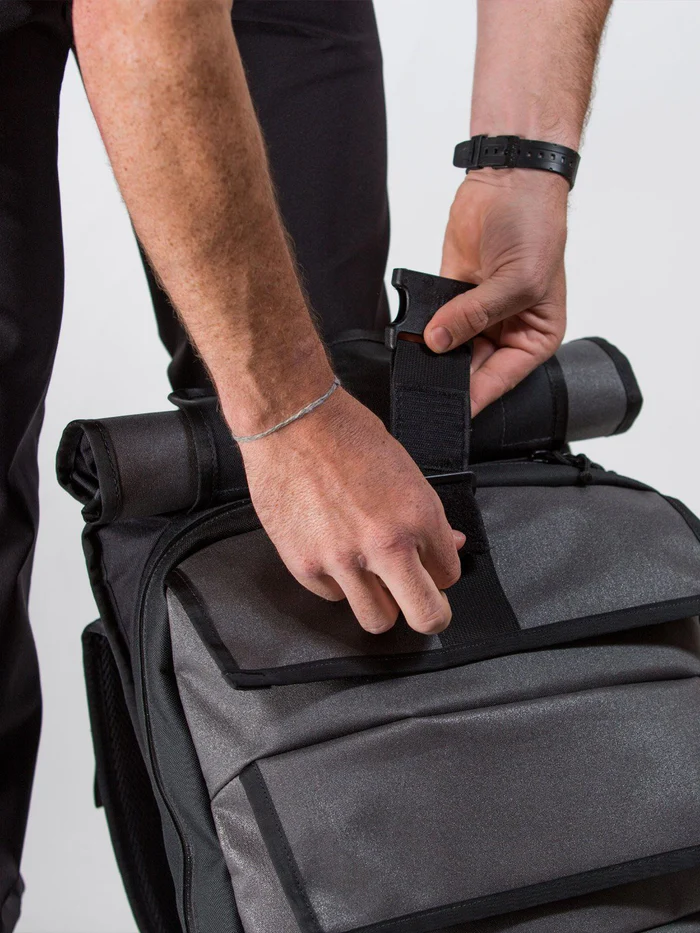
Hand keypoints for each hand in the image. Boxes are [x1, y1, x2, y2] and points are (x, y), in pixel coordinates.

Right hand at [236, 389, 465, 634]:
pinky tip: (333, 554)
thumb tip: (447, 544)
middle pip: (425, 615)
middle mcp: (385, 545)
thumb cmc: (347, 435)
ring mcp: (342, 560)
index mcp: (418, 517)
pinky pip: (333, 597)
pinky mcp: (304, 565)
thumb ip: (427, 516)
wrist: (292, 421)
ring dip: (380, 603)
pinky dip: (337, 584)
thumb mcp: (405, 469)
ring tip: (372, 580)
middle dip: (429, 614)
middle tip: (421, 603)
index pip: (448, 576)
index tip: (431, 570)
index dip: (440, 574)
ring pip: (377, 620)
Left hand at [425, 169, 568, 414]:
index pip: (501, 380)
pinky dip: (420, 329)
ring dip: (432, 354)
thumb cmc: (536, 227)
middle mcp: (506, 330)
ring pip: (449, 349)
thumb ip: (476, 315)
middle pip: (472, 369)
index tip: (449, 412)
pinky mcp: (451, 295)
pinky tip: (410, 336)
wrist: (510, 180)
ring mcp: (476, 314)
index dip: (475, 398)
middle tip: (423, 388)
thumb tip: (438, 341)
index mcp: (535, 337)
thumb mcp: (518, 281)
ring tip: (416, 362)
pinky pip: (431, 322)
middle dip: (449, 376)